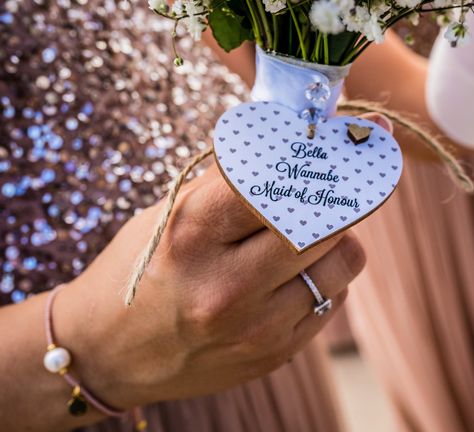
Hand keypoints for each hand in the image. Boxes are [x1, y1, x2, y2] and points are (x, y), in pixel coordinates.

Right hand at [55, 164, 365, 409]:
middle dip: (337, 196)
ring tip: (309, 234)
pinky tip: (292, 275)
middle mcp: (228, 286)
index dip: (316, 158)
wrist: (107, 354)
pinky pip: (334, 298)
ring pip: (344, 261)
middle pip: (326, 221)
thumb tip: (298, 140)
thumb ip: (235, 179)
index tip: (338, 143)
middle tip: (333, 184)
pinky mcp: (274, 355)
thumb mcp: (171, 213)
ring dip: (336, 239)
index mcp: (193, 234)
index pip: (281, 180)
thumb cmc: (141, 268)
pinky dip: (325, 278)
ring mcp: (256, 328)